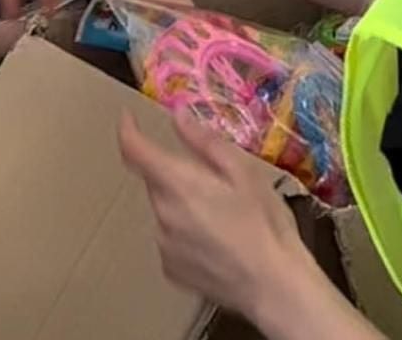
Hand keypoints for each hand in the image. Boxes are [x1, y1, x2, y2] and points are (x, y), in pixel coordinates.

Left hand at [119, 110, 315, 329]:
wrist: (274, 287)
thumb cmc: (263, 222)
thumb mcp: (242, 171)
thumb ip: (204, 141)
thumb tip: (177, 115)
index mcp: (177, 184)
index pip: (135, 151)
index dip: (127, 129)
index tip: (128, 117)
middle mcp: (162, 214)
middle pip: (156, 181)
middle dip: (176, 173)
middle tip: (214, 181)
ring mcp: (164, 246)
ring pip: (165, 210)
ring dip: (182, 204)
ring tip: (223, 217)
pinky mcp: (171, 271)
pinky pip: (171, 239)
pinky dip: (186, 233)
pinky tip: (216, 242)